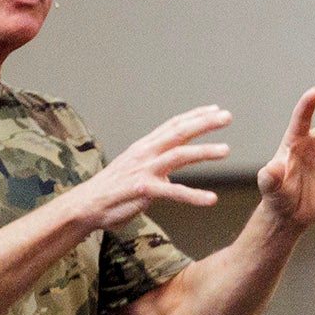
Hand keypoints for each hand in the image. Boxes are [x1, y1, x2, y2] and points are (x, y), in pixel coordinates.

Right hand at [68, 105, 233, 229]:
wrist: (86, 205)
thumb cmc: (114, 189)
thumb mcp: (137, 168)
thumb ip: (157, 164)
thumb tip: (174, 165)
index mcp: (145, 146)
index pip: (173, 125)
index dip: (195, 116)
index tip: (216, 109)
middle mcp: (145, 153)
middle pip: (179, 132)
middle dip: (204, 123)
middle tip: (228, 116)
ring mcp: (144, 170)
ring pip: (178, 155)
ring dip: (204, 151)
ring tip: (226, 150)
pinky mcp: (142, 190)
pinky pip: (173, 191)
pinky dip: (194, 195)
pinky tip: (211, 199)